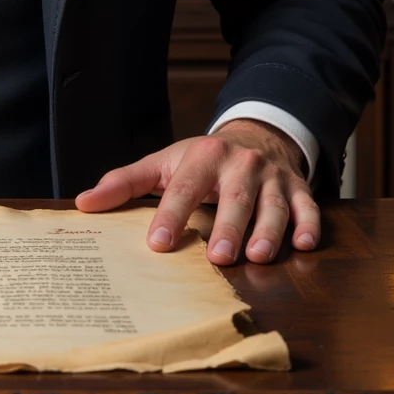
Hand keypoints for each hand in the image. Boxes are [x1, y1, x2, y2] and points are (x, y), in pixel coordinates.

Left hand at [74, 118, 320, 265]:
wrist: (255, 136)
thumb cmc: (202, 160)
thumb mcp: (163, 164)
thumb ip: (125, 183)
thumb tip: (83, 204)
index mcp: (203, 157)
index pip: (184, 188)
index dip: (171, 215)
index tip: (158, 243)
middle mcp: (240, 164)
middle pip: (235, 198)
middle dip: (227, 227)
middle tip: (218, 257)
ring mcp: (272, 178)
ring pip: (273, 205)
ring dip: (268, 231)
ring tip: (258, 257)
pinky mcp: (298, 190)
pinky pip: (309, 208)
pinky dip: (309, 225)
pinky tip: (305, 244)